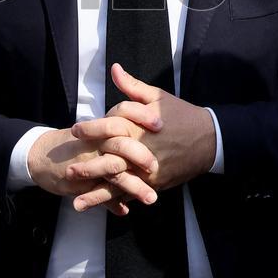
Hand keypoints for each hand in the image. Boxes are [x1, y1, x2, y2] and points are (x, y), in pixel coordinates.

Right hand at [28, 126, 157, 213]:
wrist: (42, 155)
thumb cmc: (76, 143)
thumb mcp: (97, 130)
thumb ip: (119, 125)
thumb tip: (148, 124)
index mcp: (102, 127)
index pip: (124, 115)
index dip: (142, 118)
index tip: (160, 124)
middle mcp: (96, 143)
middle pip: (121, 144)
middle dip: (140, 155)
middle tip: (155, 166)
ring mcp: (89, 163)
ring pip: (113, 172)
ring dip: (134, 186)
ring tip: (151, 197)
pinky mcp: (80, 183)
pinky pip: (100, 194)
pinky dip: (112, 203)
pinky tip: (124, 210)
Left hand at [68, 64, 215, 208]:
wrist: (210, 139)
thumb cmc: (182, 115)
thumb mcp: (158, 97)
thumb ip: (132, 86)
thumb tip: (115, 69)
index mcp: (138, 128)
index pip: (109, 128)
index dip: (90, 129)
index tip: (75, 130)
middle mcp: (140, 152)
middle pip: (109, 162)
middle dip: (87, 168)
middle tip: (67, 172)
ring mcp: (148, 171)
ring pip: (119, 185)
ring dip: (97, 195)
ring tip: (76, 203)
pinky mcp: (155, 183)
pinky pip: (133, 194)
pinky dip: (117, 202)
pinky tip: (102, 209)